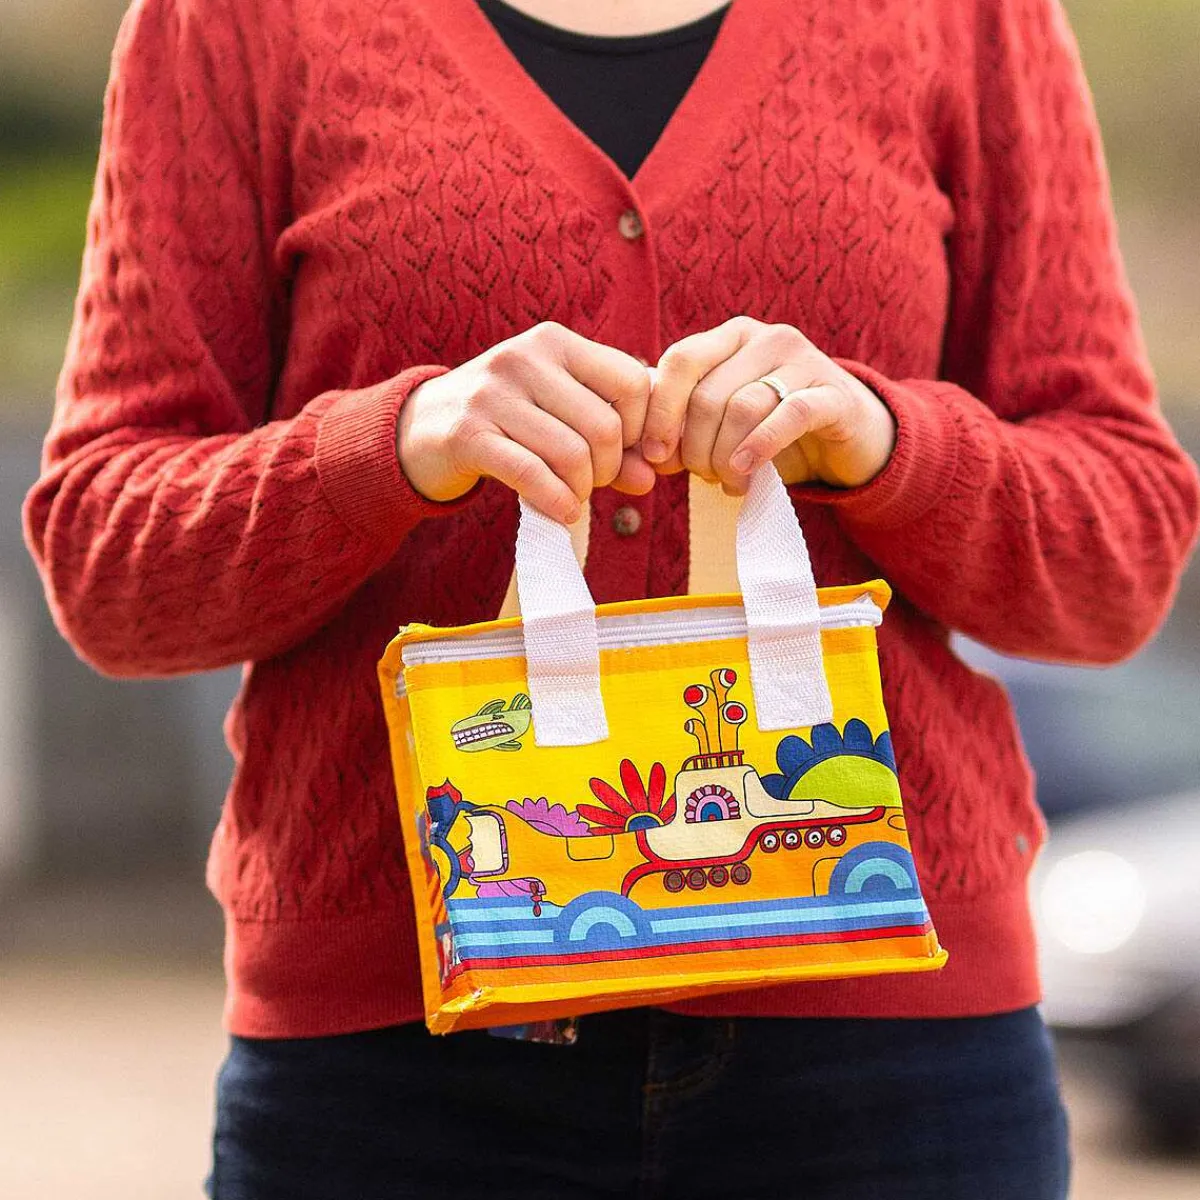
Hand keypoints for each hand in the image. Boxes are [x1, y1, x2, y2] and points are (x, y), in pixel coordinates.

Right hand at [397, 322, 657, 523]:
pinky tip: (561, 512)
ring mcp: (492, 394)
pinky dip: (557, 502)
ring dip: (581, 490)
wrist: (420, 428)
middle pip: (605, 427)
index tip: (624, 454)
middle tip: (591, 483)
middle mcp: (524, 358)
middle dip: (608, 469)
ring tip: (571, 498)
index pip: (632, 381)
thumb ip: (611, 442)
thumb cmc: (504, 420)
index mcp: (555, 342)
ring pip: (573, 454)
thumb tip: (650, 478)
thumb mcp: (558, 416)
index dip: (641, 428)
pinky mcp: (468, 434)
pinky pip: (533, 474)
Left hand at [641, 316, 896, 493]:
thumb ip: (684, 427)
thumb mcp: (723, 423)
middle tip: (704, 476)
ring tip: (728, 482)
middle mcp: (766, 339)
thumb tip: (650, 452)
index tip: (655, 454)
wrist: (846, 437)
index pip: (681, 361)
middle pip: (708, 395)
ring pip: (743, 408)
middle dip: (696, 447)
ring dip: (725, 457)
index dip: (661, 411)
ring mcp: (804, 361)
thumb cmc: (772, 429)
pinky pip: (788, 417)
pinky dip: (759, 448)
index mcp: (731, 338)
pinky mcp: (834, 394)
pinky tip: (745, 473)